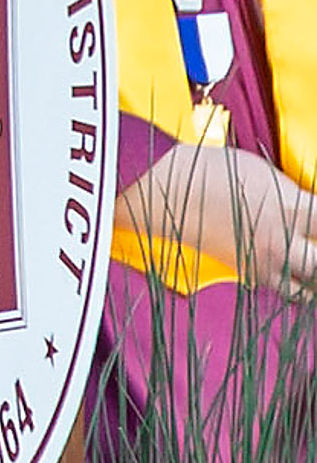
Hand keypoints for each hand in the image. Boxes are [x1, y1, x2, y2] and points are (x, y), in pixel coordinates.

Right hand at [119, 138, 316, 294]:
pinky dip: (297, 287)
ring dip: (312, 276)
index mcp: (290, 209)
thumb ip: (292, 192)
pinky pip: (286, 292)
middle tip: (313, 240)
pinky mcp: (248, 273)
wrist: (161, 193)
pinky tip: (295, 274)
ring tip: (306, 260)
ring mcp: (265, 262)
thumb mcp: (259, 170)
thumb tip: (307, 204)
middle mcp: (282, 241)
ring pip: (311, 289)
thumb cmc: (206, 171)